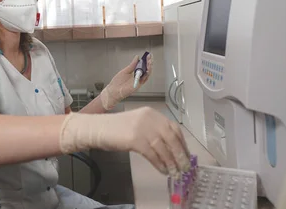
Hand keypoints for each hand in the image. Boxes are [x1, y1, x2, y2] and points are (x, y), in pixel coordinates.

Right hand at [59, 107, 190, 176]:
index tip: (186, 154)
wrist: (98, 129)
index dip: (182, 143)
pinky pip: (152, 154)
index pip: (174, 128)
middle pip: (171, 138)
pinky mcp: (135, 139)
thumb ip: (154, 131)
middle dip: (180, 154)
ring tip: (175, 172)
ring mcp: (142, 128)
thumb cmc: (117, 129)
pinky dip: (160, 164)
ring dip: (171, 162)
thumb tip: (172, 149)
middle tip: (185, 166)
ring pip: (163, 148)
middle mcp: (149, 118)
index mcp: (152, 113)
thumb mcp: (139, 124)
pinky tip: (163, 171)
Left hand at [100, 53, 152, 109]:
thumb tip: (137, 57)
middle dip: (149, 63)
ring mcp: (138, 81)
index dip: (146, 61)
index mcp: (134, 73)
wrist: (113, 90)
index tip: (148, 55)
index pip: (142, 66)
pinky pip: (144, 79)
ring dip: (149, 67)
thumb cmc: (117, 82)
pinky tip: (147, 69)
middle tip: (150, 57)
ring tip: (150, 61)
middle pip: (146, 70)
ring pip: (147, 74)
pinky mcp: (138, 85)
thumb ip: (132, 65)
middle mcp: (137, 77)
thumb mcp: (125, 71)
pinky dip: (147, 74)